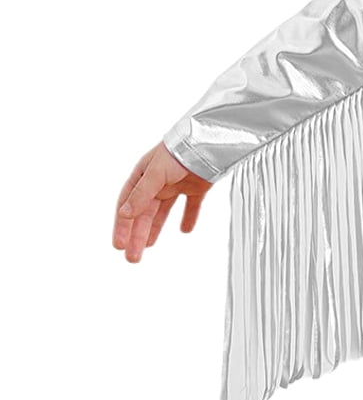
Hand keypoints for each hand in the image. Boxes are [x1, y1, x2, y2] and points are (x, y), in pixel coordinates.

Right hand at [114, 143, 211, 262]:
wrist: (207, 141)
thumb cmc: (177, 152)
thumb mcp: (155, 174)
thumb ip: (141, 194)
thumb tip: (125, 214)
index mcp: (143, 177)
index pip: (127, 206)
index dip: (122, 226)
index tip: (119, 245)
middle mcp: (157, 183)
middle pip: (143, 214)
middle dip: (137, 236)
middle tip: (132, 258)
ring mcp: (176, 185)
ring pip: (162, 213)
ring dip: (154, 230)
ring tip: (148, 247)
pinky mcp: (196, 187)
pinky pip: (190, 206)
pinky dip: (188, 218)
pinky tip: (185, 231)